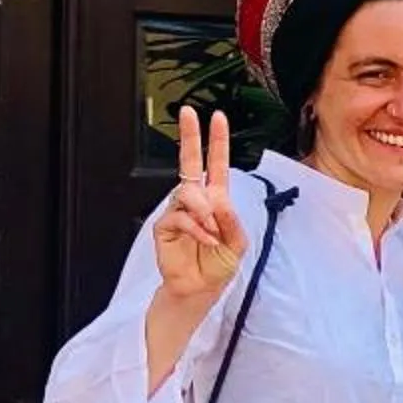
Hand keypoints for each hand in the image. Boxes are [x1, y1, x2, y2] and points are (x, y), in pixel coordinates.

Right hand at [154, 107, 249, 300]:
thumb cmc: (218, 264)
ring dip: (204, 210)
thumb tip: (217, 199)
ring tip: (212, 231)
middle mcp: (195, 200)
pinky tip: (205, 239)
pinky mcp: (164, 226)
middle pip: (190, 162)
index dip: (217, 141)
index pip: (216, 164)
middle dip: (190, 136)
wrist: (200, 289)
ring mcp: (178, 211)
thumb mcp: (237, 243)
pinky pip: (179, 216)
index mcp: (215, 199)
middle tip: (188, 113)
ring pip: (188, 192)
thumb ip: (232, 220)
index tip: (218, 117)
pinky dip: (197, 228)